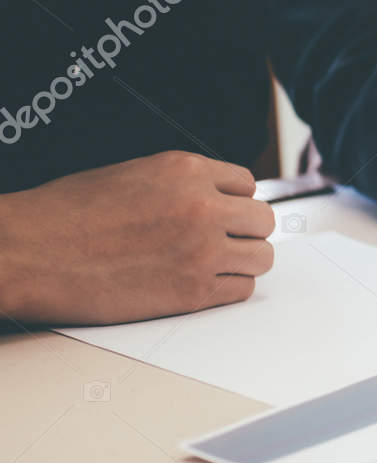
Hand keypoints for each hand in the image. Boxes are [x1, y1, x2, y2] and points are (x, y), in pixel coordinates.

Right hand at [0, 152, 276, 324]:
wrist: (27, 252)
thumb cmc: (65, 215)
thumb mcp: (131, 175)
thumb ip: (179, 184)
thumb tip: (212, 197)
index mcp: (185, 170)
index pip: (246, 183)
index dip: (233, 201)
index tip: (224, 214)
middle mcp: (202, 206)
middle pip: (263, 220)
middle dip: (245, 232)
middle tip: (224, 243)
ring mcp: (202, 250)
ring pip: (262, 257)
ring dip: (243, 262)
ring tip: (215, 266)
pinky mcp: (193, 291)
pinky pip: (242, 290)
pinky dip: (228, 289)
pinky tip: (202, 285)